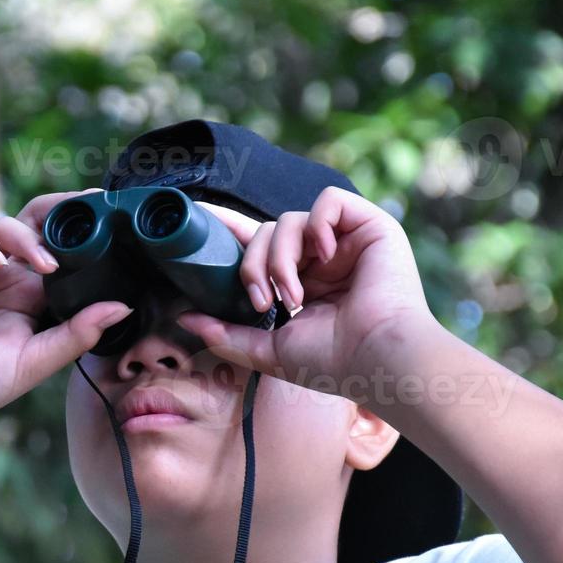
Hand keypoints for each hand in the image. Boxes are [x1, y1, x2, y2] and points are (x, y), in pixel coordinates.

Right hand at [0, 191, 132, 430]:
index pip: (62, 253)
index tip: (114, 221)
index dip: (84, 236)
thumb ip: (76, 334)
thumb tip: (122, 307)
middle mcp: (2, 273)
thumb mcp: (34, 361)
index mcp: (29, 296)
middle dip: (61, 211)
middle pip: (36, 225)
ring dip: (26, 237)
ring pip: (4, 225)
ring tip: (43, 264)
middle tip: (88, 208)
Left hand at [176, 187, 443, 401]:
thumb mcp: (269, 351)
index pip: (260, 246)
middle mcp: (322, 259)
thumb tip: (186, 318)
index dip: (230, 233)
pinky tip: (323, 257)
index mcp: (302, 282)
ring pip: (288, 220)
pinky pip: (329, 200)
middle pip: (265, 233)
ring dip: (279, 258)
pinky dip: (317, 225)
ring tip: (293, 296)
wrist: (377, 359)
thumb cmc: (332, 362)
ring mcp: (345, 241)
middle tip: (262, 301)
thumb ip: (227, 334)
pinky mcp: (370, 226)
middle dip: (252, 265)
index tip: (200, 224)